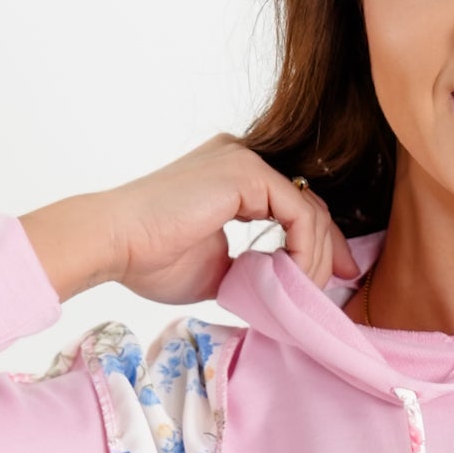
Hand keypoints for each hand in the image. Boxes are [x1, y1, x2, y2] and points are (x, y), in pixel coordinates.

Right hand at [22, 139, 353, 306]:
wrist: (114, 245)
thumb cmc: (150, 259)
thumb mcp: (218, 268)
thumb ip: (254, 267)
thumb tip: (284, 287)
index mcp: (234, 177)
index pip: (295, 205)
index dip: (319, 244)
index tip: (333, 279)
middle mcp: (243, 158)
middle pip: (309, 204)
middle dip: (330, 250)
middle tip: (338, 286)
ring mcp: (245, 160)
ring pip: (310, 210)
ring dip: (316, 258)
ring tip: (304, 294)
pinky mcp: (246, 171)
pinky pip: (299, 212)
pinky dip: (306, 250)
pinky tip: (295, 277)